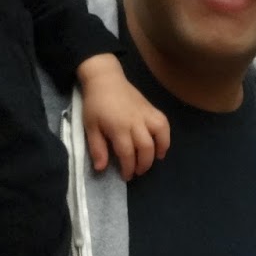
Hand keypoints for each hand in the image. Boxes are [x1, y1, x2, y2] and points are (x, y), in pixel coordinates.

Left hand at [79, 54, 170, 179]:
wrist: (105, 80)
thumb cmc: (95, 104)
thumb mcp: (90, 127)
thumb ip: (97, 148)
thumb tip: (101, 169)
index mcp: (118, 127)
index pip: (127, 153)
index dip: (128, 168)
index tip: (126, 176)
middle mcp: (135, 122)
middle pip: (145, 147)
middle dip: (143, 164)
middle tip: (137, 171)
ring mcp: (145, 114)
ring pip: (160, 134)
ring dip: (159, 150)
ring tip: (154, 160)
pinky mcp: (151, 109)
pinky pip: (164, 124)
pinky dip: (165, 137)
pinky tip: (161, 146)